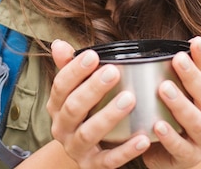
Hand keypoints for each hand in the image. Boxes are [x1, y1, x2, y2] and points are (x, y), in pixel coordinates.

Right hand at [46, 40, 150, 167]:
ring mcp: (77, 149)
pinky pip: (109, 160)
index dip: (75, 70)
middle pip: (74, 108)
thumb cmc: (83, 114)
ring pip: (89, 133)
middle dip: (93, 89)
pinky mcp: (93, 166)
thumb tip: (59, 43)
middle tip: (114, 72)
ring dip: (109, 116)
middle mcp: (62, 128)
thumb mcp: (74, 92)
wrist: (83, 153)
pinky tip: (143, 138)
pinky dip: (126, 150)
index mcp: (57, 106)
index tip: (93, 55)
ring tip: (130, 99)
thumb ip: (69, 68)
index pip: (60, 86)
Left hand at [142, 36, 200, 168]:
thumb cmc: (169, 120)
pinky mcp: (189, 159)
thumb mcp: (174, 97)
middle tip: (177, 58)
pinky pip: (180, 148)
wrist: (167, 158)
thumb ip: (171, 76)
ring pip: (197, 122)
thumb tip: (156, 46)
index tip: (195, 41)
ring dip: (181, 104)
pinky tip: (157, 125)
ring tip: (164, 88)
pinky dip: (170, 137)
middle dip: (192, 76)